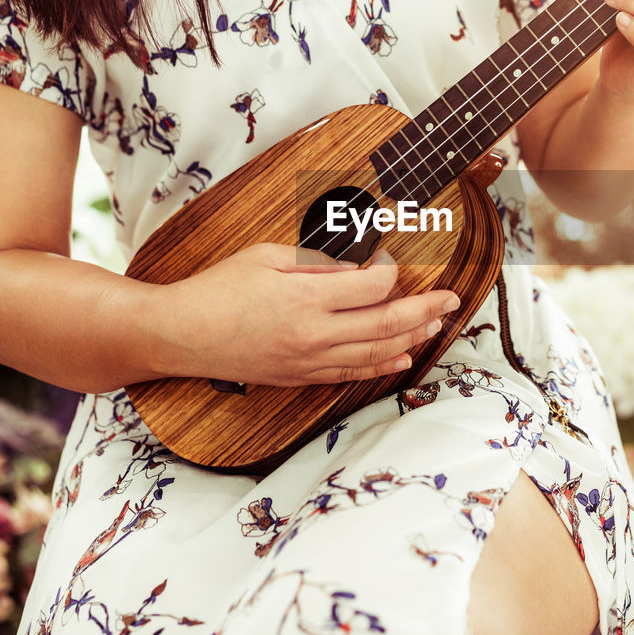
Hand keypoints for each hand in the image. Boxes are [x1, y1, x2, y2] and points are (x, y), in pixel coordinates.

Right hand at [149, 244, 458, 386]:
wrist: (181, 335)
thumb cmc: (218, 289)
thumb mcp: (266, 257)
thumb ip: (316, 262)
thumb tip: (356, 265)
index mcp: (306, 299)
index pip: (372, 286)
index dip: (391, 270)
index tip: (391, 258)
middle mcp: (314, 335)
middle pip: (387, 324)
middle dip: (426, 309)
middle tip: (452, 297)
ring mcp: (309, 361)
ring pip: (377, 353)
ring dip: (414, 337)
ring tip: (438, 323)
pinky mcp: (301, 377)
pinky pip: (352, 374)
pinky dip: (383, 365)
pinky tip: (404, 356)